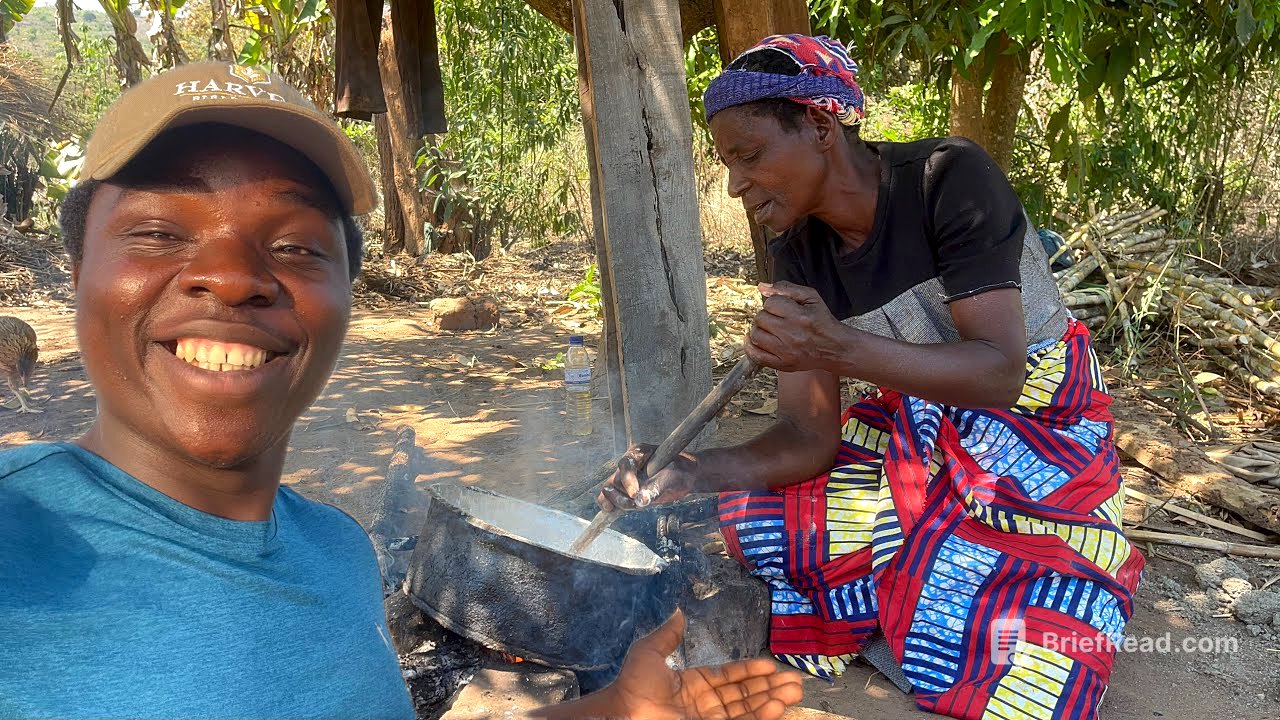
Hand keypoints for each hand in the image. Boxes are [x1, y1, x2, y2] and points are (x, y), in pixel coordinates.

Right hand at [597, 444, 700, 511]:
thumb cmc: (680, 471)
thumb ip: (655, 487)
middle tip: (637, 504)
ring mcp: (625, 479)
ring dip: (619, 502)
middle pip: (615, 480)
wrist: (686, 477)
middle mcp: (628, 465)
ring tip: (635, 506)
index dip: (627, 479)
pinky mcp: (625, 492)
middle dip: (624, 495)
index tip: (634, 494)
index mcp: (639, 453)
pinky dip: (610, 505)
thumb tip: (640, 500)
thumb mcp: (671, 477)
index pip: (625, 464)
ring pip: (610, 490)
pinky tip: (610, 511)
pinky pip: (610, 498)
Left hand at [607, 610, 804, 719]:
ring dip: (772, 701)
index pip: (729, 678)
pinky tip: (777, 707)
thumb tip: (679, 612)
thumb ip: (667, 635)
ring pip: (748, 711)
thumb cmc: (634, 686)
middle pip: (745, 695)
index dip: (750, 671)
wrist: (626, 714)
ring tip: (794, 692)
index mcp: (694, 686)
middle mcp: (706, 705)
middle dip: (770, 688)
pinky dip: (761, 716)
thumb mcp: (648, 653)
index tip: (771, 665)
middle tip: (796, 682)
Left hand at [745, 282, 846, 372]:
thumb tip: (762, 287)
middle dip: (766, 315)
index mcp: (799, 316)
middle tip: (776, 318)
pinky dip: (752, 347)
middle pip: (760, 319)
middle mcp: (791, 334)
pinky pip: (757, 356)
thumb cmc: (823, 322)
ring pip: (756, 336)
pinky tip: (756, 340)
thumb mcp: (811, 298)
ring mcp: (785, 351)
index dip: (773, 303)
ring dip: (760, 330)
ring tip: (770, 329)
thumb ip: (786, 288)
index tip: (781, 307)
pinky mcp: (782, 364)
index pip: (770, 303)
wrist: (835, 348)